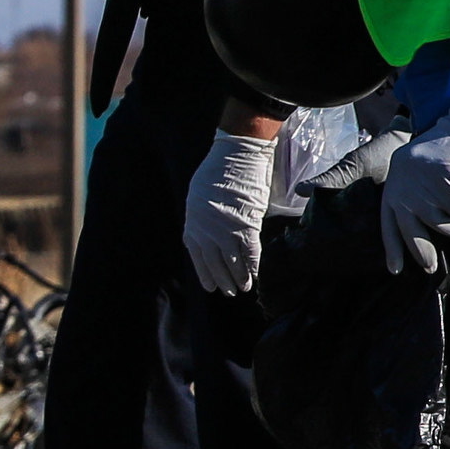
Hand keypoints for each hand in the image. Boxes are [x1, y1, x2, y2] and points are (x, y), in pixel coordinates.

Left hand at [181, 128, 280, 297]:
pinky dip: (253, 266)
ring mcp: (226, 230)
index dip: (205, 273)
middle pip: (215, 263)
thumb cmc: (216, 171)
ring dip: (239, 277)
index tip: (211, 286)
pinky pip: (250, 252)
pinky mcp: (246, 226)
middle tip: (229, 292)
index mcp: (193, 224)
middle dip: (223, 280)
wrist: (235, 155)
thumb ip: (202, 217)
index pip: (197, 256)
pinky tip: (256, 276)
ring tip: (244, 288)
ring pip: (233, 262)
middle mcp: (206, 232)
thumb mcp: (198, 196)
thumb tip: (209, 231)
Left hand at [377, 109, 449, 274]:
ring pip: (442, 226)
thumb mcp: (422, 169)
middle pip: (411, 233)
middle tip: (431, 267)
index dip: (392, 247)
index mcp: (395, 183)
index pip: (388, 223)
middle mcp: (404, 188)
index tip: (394, 270)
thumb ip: (418, 193)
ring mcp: (424, 188)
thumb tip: (425, 228)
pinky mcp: (446, 187)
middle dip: (423, 253)